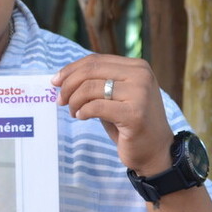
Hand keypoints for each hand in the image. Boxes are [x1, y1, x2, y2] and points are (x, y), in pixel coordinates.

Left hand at [52, 55, 173, 174]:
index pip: (95, 60)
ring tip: (74, 112)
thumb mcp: (115, 96)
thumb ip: (97, 82)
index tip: (55, 82)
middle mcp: (141, 76)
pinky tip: (82, 117)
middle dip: (68, 85)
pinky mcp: (134, 114)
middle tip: (60, 100)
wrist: (156, 151)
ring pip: (90, 88)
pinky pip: (96, 107)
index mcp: (138, 67)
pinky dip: (83, 112)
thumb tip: (63, 77)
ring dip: (74, 101)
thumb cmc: (130, 123)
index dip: (71, 69)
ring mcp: (140, 94)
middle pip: (91, 71)